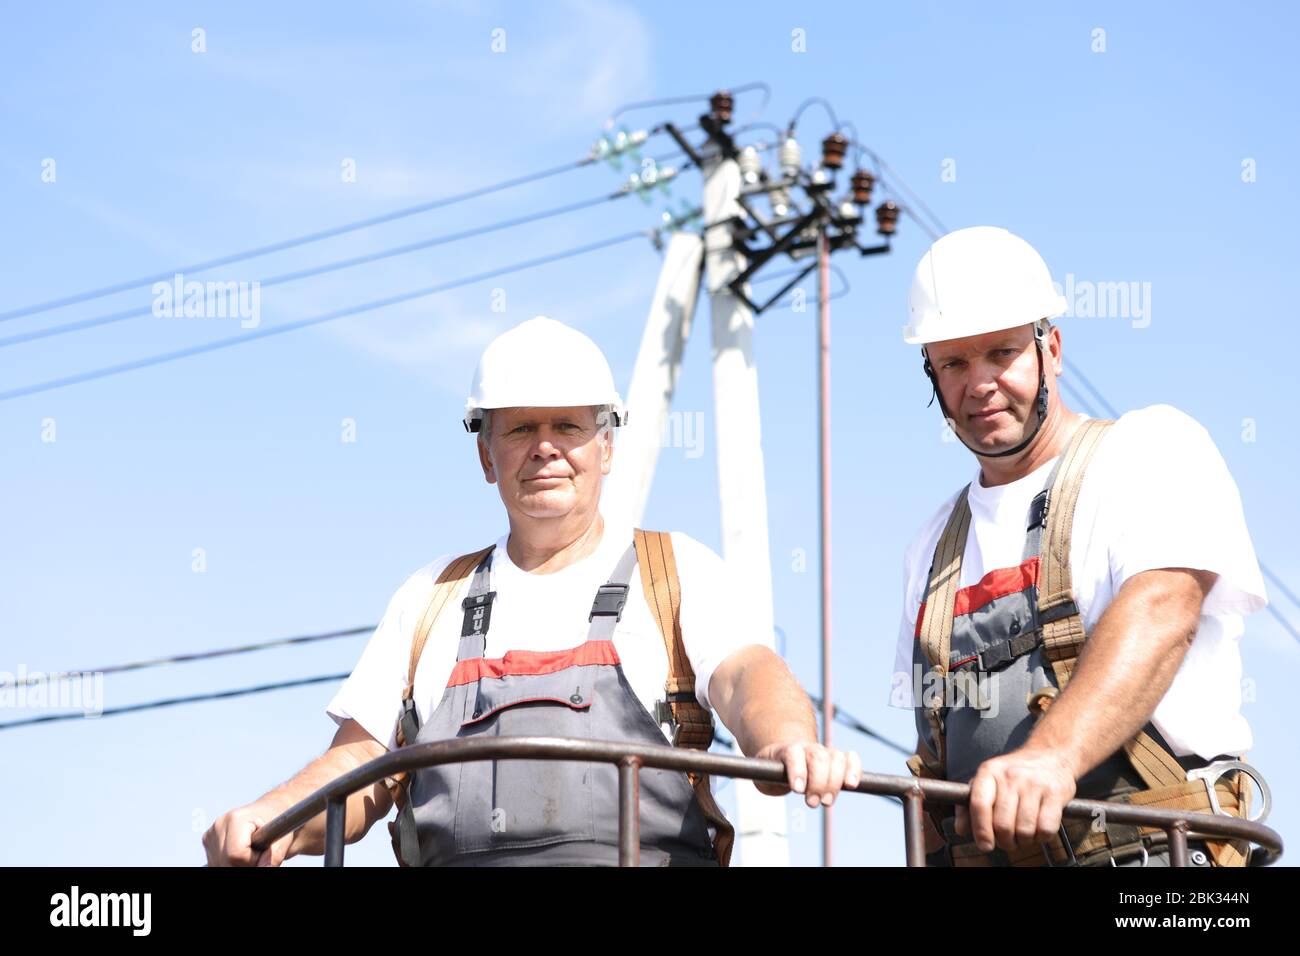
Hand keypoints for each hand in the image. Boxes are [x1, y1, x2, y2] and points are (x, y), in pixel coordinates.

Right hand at [203, 802, 292, 866]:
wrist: (272, 811)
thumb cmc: (278, 823)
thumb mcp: (283, 839)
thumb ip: (274, 857)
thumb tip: (264, 869)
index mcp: (235, 819)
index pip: (236, 854)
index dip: (252, 859)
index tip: (264, 851)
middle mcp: (219, 825)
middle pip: (226, 862)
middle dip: (245, 864)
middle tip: (259, 851)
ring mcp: (211, 834)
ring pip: (220, 865)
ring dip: (237, 864)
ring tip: (251, 850)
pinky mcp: (209, 842)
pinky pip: (217, 864)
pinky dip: (231, 863)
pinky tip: (242, 852)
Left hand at [753, 741, 862, 807]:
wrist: (786, 756)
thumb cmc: (774, 770)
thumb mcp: (762, 775)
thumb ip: (766, 780)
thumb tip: (769, 785)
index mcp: (788, 750)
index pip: (793, 754)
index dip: (798, 770)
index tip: (798, 790)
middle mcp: (808, 748)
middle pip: (818, 758)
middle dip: (818, 783)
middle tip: (812, 803)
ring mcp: (825, 753)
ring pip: (836, 758)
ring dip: (835, 782)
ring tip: (826, 802)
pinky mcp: (839, 760)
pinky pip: (851, 759)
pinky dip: (855, 770)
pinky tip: (851, 784)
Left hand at [954, 746, 1076, 852]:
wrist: (1050, 754)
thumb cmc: (1015, 773)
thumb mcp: (988, 780)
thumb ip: (970, 804)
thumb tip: (961, 829)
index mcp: (989, 771)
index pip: (979, 804)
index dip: (980, 829)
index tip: (984, 845)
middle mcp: (1011, 776)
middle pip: (1002, 824)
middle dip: (1005, 841)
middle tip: (1007, 841)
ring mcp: (1034, 784)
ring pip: (1024, 830)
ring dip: (1024, 841)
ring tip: (1024, 834)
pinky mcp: (1055, 793)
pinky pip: (1046, 829)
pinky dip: (1042, 837)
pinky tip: (1039, 829)